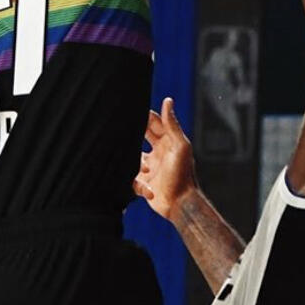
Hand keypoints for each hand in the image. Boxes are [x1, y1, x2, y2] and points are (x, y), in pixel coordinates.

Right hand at [134, 97, 198, 220]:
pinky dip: (139, 185)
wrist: (181, 204)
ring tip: (145, 171)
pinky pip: (132, 178)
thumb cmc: (183, 175)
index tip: (130, 108)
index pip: (153, 122)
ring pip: (132, 158)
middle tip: (120, 131)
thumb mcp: (179, 146)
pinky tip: (150, 190)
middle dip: (131, 135)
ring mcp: (150, 167)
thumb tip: (168, 100)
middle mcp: (158, 152)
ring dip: (134, 164)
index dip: (143, 115)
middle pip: (139, 137)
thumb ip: (172, 124)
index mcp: (167, 141)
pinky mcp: (144, 182)